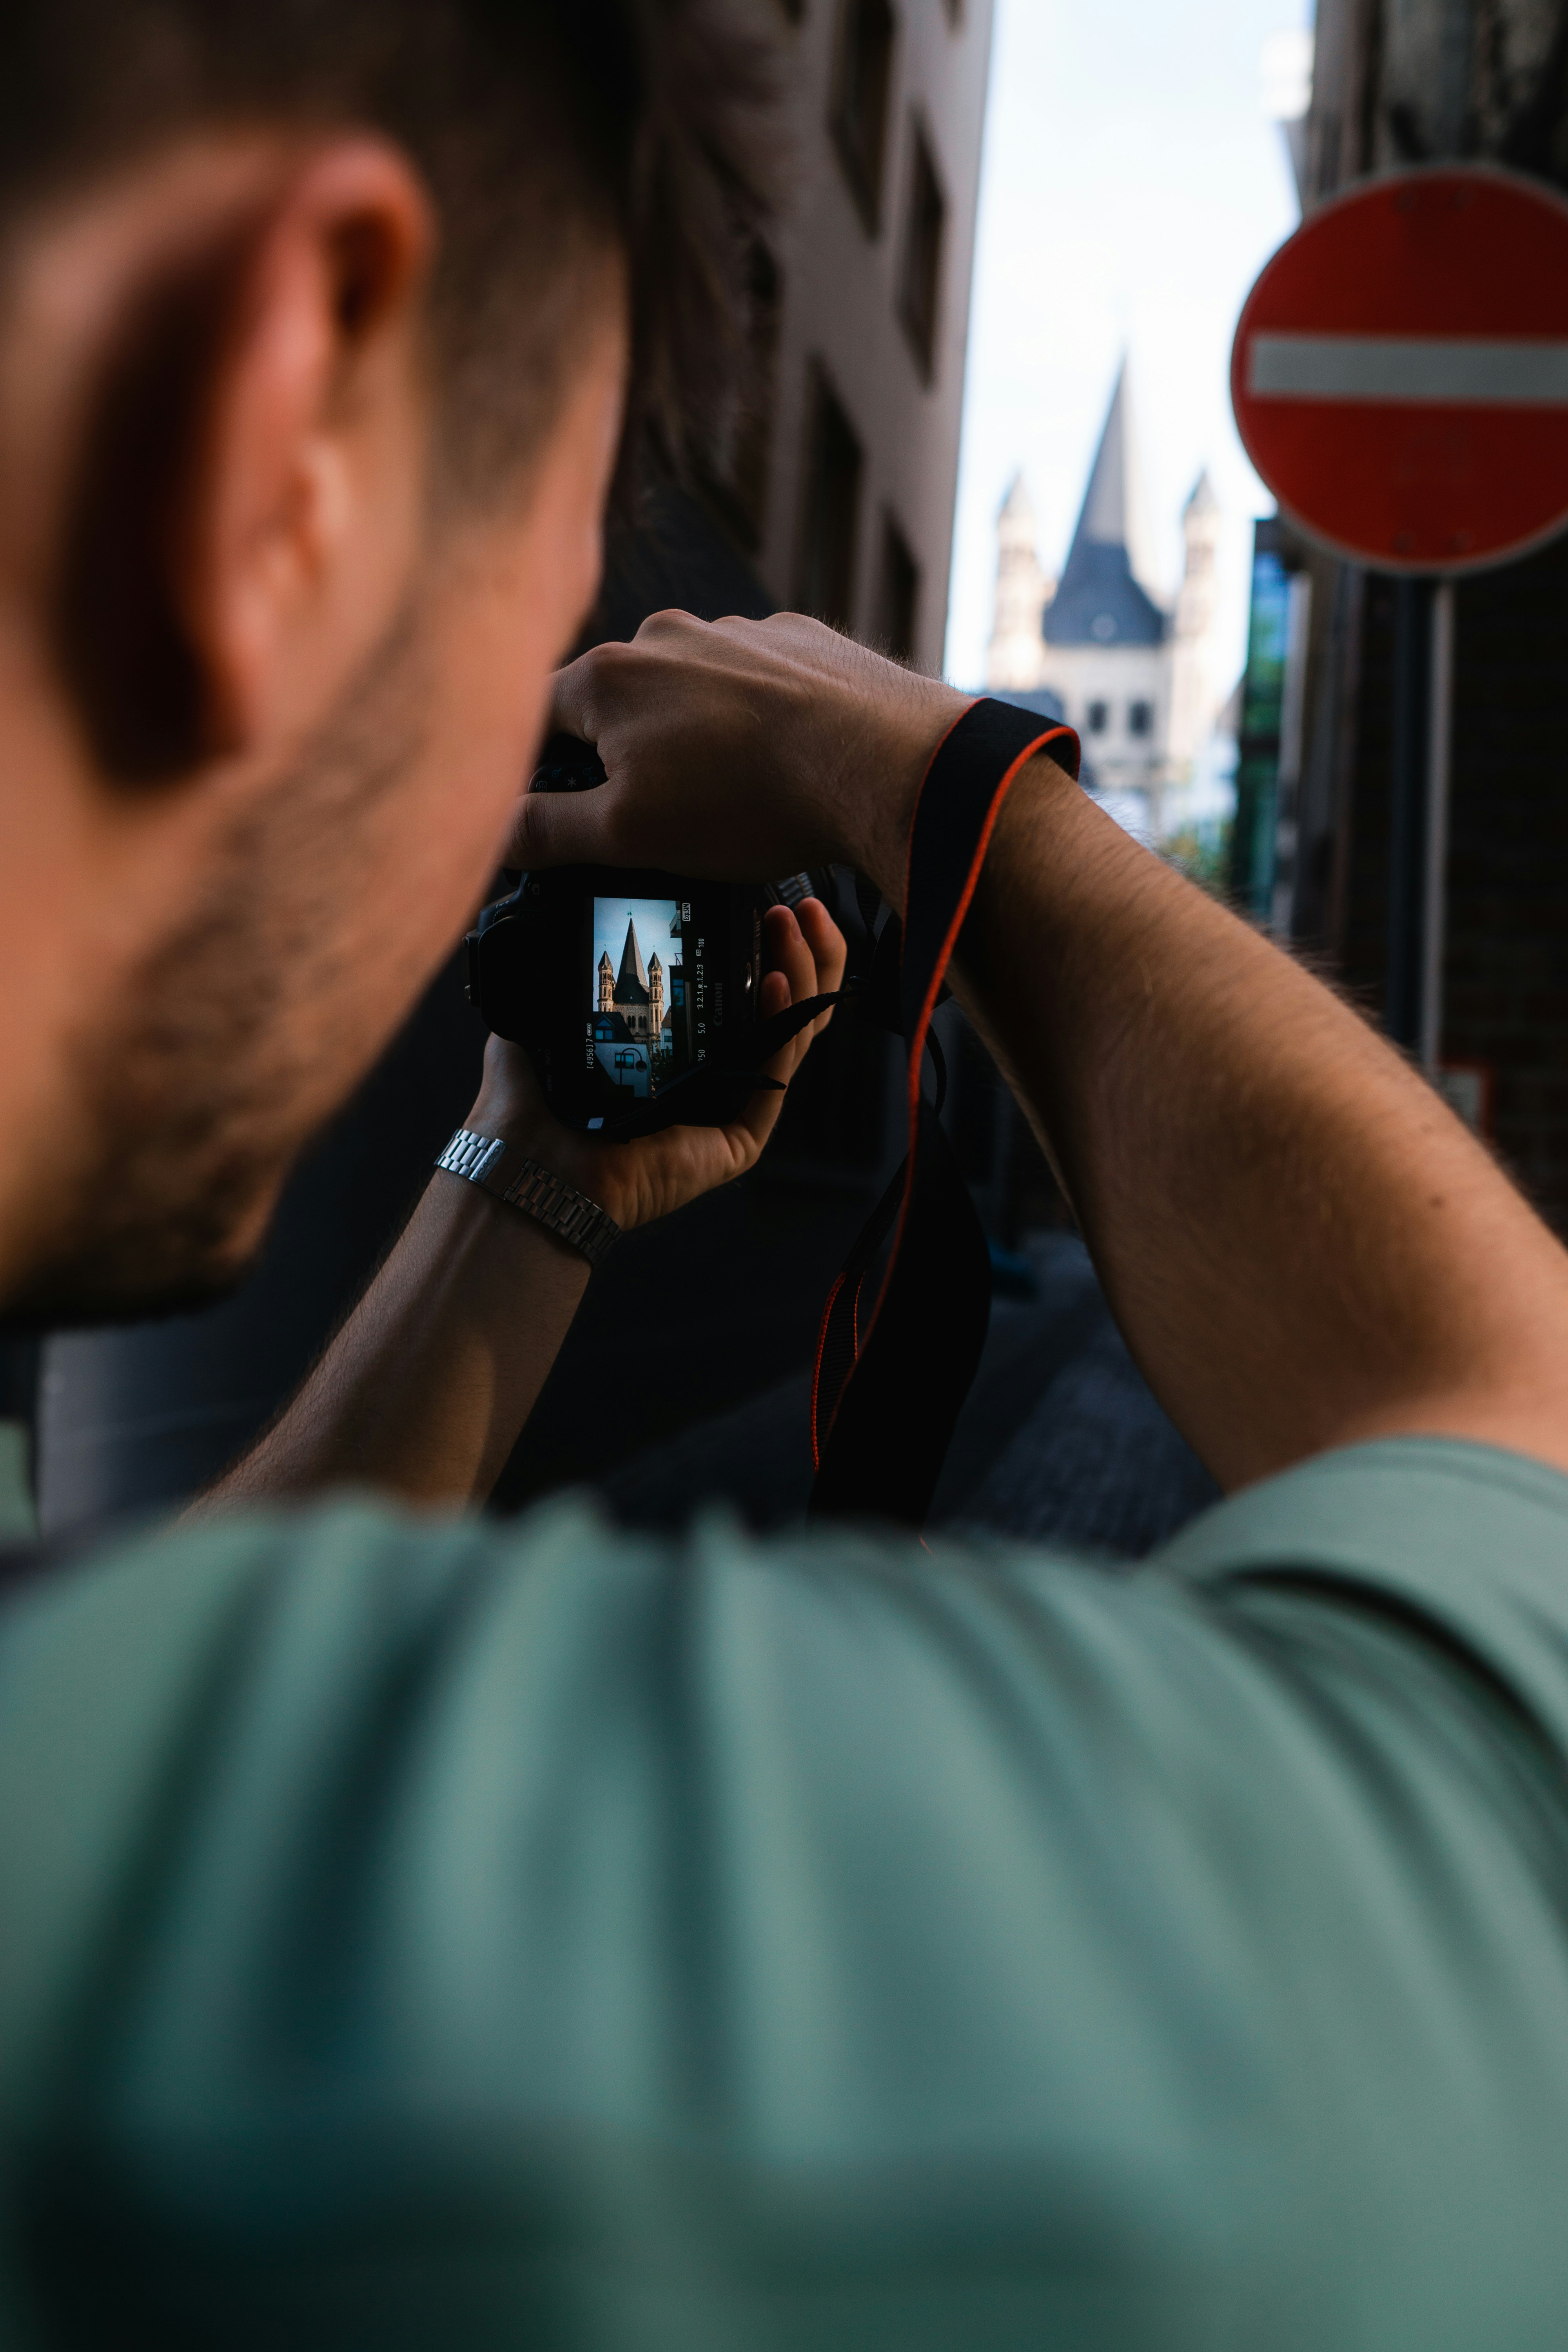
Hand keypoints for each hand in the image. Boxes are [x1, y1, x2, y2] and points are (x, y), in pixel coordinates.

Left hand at [464, 896, 846, 1232]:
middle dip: (806, 953)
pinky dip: (783, 1031)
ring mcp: (731, 1109)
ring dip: (802, 976)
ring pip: (793, 1038)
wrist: (526, 1165)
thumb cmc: (531, 1105)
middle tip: (799, 907)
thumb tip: (574, 918)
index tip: (767, 899)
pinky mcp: (736, 1143)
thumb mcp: (552, 1016)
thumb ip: (576, 977)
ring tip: (788, 928)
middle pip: (789, 1010)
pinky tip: (777, 984)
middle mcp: (716, 1077)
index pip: (745, 992)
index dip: (769, 946)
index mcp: (683, 1050)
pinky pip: (774, 1081)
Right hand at [504, 611, 967, 906]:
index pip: (537, 715)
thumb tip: (493, 832)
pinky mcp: (798, 641)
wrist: (882, 763)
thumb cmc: (751, 799)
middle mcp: (665, 634)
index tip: (553, 805)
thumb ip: (548, 831)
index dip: (536, 767)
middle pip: (615, 698)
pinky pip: (755, 682)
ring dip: (691, 734)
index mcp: (608, 676)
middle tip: (653, 815)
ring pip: (688, 687)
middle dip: (622, 753)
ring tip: (728, 794)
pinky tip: (779, 763)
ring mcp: (736, 631)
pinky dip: (755, 719)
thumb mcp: (629, 834)